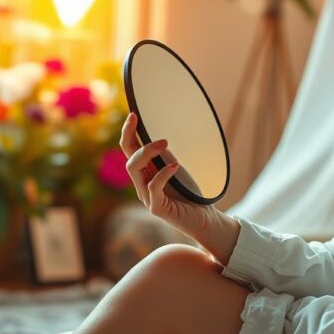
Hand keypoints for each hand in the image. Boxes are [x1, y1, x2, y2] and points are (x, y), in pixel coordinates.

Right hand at [119, 112, 238, 257]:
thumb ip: (164, 156)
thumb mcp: (175, 168)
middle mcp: (141, 185)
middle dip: (138, 142)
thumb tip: (157, 139)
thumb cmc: (190, 194)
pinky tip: (175, 166)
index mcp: (144, 173)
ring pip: (134, 170)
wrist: (205, 219)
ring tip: (165, 145)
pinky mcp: (157, 208)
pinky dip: (162, 174)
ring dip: (148, 153)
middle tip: (163, 139)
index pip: (129, 150)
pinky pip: (152, 188)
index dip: (128, 132)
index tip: (133, 115)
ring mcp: (147, 197)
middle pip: (129, 159)